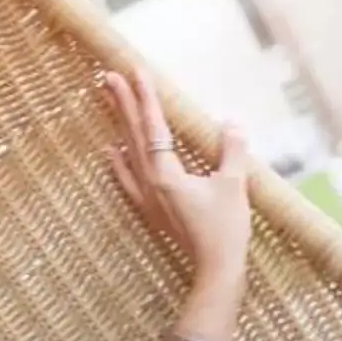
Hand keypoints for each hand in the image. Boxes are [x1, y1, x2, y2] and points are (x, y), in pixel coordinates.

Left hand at [97, 63, 258, 284]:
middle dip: (122, 102)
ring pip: (128, 151)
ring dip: (119, 124)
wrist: (215, 269)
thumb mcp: (234, 185)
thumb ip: (231, 151)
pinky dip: (118, 161)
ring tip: (107, 100)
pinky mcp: (151, 209)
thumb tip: (231, 124)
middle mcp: (150, 181)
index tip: (136, 71)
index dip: (147, 96)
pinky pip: (127, 178)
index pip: (155, 125)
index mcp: (167, 173)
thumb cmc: (226, 229)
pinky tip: (111, 150)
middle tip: (108, 76)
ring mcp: (147, 196)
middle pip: (133, 134)